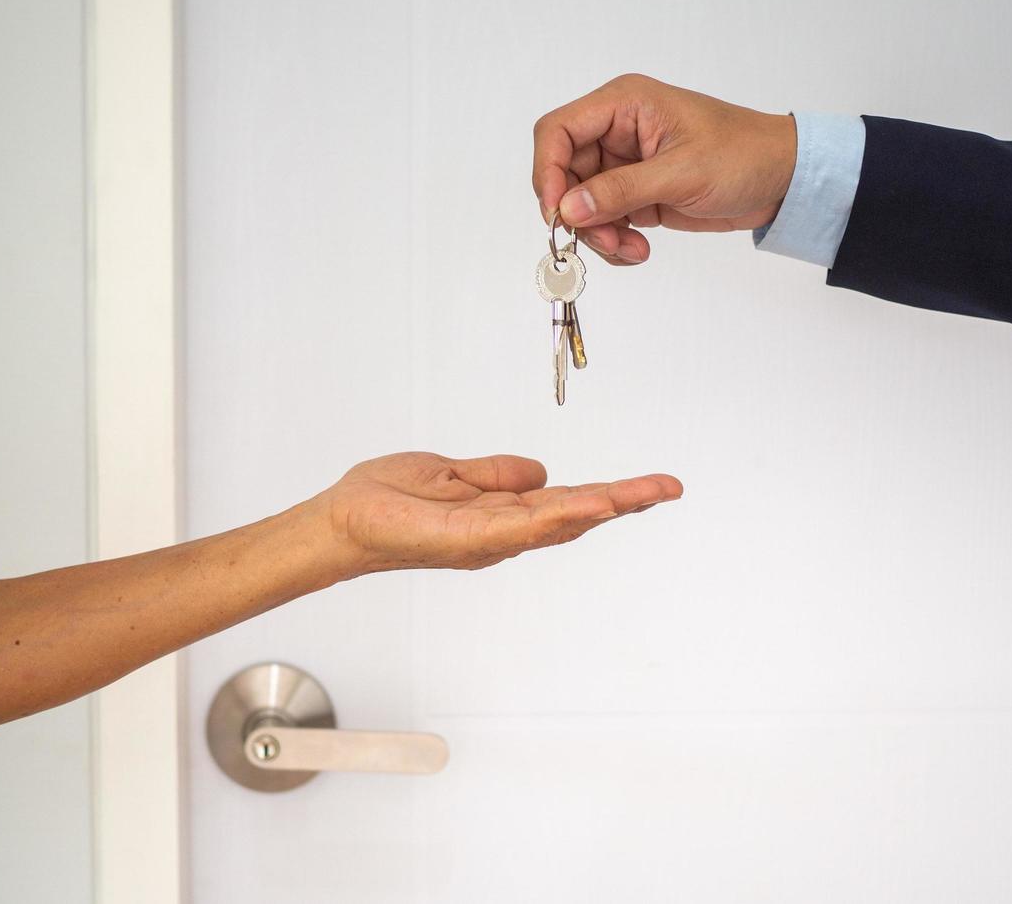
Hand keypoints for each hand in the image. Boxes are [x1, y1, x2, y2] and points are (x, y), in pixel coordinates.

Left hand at [311, 452, 681, 577]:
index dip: (611, 495)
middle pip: (576, 517)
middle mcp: (503, 535)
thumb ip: (497, 474)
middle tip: (670, 488)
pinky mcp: (466, 539)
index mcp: (503, 516)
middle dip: (625, 503)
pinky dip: (555, 516)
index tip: (651, 485)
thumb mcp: (453, 473)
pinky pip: (518, 527)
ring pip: (557, 523)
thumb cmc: (386, 500)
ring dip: (604, 508)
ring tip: (645, 493)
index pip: (567, 504)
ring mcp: (488, 541)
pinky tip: (586, 504)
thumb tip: (543, 471)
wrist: (341, 519)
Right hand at [532, 73, 796, 264]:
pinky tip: (639, 251)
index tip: (556, 213)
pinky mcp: (635, 193)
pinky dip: (613, 242)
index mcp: (623, 104)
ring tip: (632, 250)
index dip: (547, 171)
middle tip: (606, 241)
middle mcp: (616, 130)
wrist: (783, 179)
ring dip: (598, 234)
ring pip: (581, 205)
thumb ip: (620, 191)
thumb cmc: (743, 155)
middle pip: (564, 174)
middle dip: (579, 214)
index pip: (558, 131)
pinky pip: (604, 221)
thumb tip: (567, 209)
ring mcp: (624, 165)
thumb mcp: (681, 173)